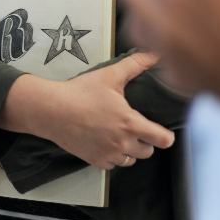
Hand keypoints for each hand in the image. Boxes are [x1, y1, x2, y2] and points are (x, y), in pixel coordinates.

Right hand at [40, 53, 175, 169]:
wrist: (52, 110)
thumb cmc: (80, 93)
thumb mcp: (109, 75)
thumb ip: (135, 65)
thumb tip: (154, 54)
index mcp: (130, 123)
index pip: (163, 140)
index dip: (166, 136)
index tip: (162, 131)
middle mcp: (122, 143)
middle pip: (148, 151)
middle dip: (146, 141)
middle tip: (135, 128)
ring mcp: (109, 154)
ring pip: (131, 160)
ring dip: (130, 150)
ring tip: (120, 135)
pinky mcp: (96, 161)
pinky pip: (114, 165)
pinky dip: (113, 156)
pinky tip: (106, 142)